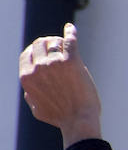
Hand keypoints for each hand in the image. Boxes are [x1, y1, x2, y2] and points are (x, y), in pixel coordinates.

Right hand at [18, 23, 100, 142]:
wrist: (79, 121)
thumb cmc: (60, 118)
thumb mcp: (36, 108)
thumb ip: (31, 94)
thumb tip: (29, 87)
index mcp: (26, 76)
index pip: (27, 54)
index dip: (35, 51)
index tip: (45, 52)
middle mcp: (38, 67)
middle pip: (39, 44)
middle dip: (48, 43)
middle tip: (58, 46)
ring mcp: (54, 63)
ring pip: (54, 42)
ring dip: (60, 42)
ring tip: (67, 44)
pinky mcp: (71, 61)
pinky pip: (70, 40)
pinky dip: (70, 32)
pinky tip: (71, 29)